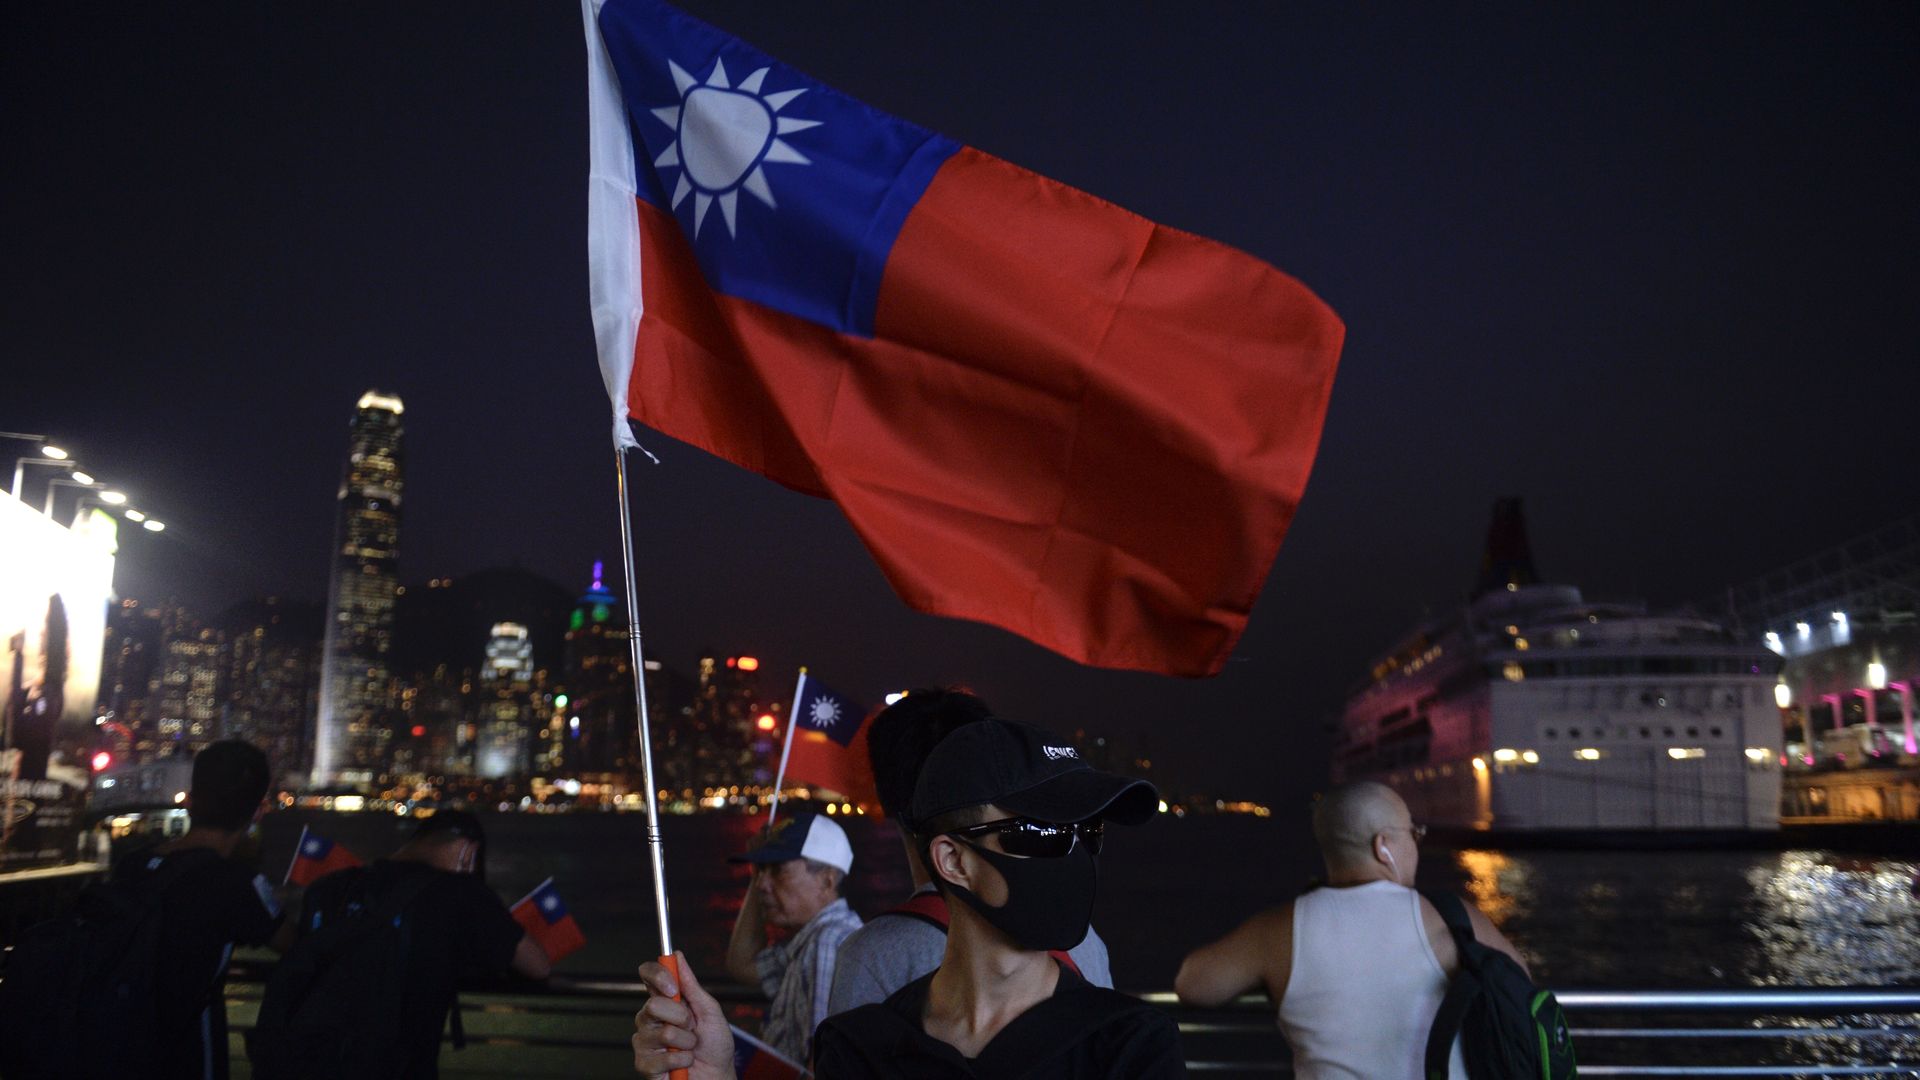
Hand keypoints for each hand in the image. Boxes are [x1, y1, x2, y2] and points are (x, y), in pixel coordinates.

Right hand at [632, 952, 735, 1079]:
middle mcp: (650, 1017)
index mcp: (665, 1000)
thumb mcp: (710, 1011)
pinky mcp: (643, 1064)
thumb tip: (678, 956)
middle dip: (682, 1017)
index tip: (673, 986)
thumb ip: (692, 986)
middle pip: (653, 1004)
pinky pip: (662, 1057)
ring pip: (663, 1032)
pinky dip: (681, 1061)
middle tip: (692, 1028)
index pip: (648, 975)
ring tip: (689, 1049)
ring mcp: (644, 1041)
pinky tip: (683, 1063)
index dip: (657, 975)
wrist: (717, 1076)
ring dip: (686, 1043)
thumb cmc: (715, 1045)